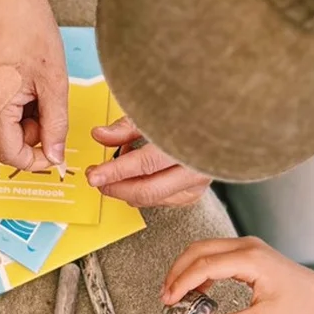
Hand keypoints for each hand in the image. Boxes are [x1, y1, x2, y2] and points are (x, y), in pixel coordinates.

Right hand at [0, 0, 68, 171]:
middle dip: (27, 137)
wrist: (8, 0)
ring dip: (17, 125)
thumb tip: (55, 157)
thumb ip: (55, 126)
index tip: (54, 151)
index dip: (36, 159)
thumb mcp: (54, 83)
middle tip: (43, 107)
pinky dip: (5, 114)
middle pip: (1, 146)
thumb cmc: (32, 32)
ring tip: (30, 94)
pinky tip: (16, 89)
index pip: (11, 155)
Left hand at [86, 117, 210, 207]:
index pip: (144, 164)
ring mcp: (197, 184)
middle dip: (115, 188)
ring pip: (151, 199)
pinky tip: (137, 176)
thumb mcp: (154, 113)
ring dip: (127, 189)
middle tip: (96, 179)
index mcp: (186, 143)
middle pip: (146, 190)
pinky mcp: (194, 193)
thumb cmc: (187, 115)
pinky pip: (159, 200)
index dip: (115, 172)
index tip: (93, 176)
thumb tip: (99, 135)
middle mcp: (195, 168)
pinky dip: (142, 191)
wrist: (219, 124)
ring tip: (117, 170)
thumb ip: (126, 128)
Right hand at [161, 237, 313, 313]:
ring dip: (187, 270)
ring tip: (177, 296)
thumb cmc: (302, 306)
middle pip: (197, 250)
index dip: (181, 283)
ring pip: (204, 250)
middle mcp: (246, 246)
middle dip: (177, 272)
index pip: (203, 265)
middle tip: (166, 298)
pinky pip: (215, 255)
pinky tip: (197, 292)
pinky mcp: (248, 253)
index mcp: (250, 259)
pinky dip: (200, 271)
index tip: (168, 301)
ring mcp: (247, 247)